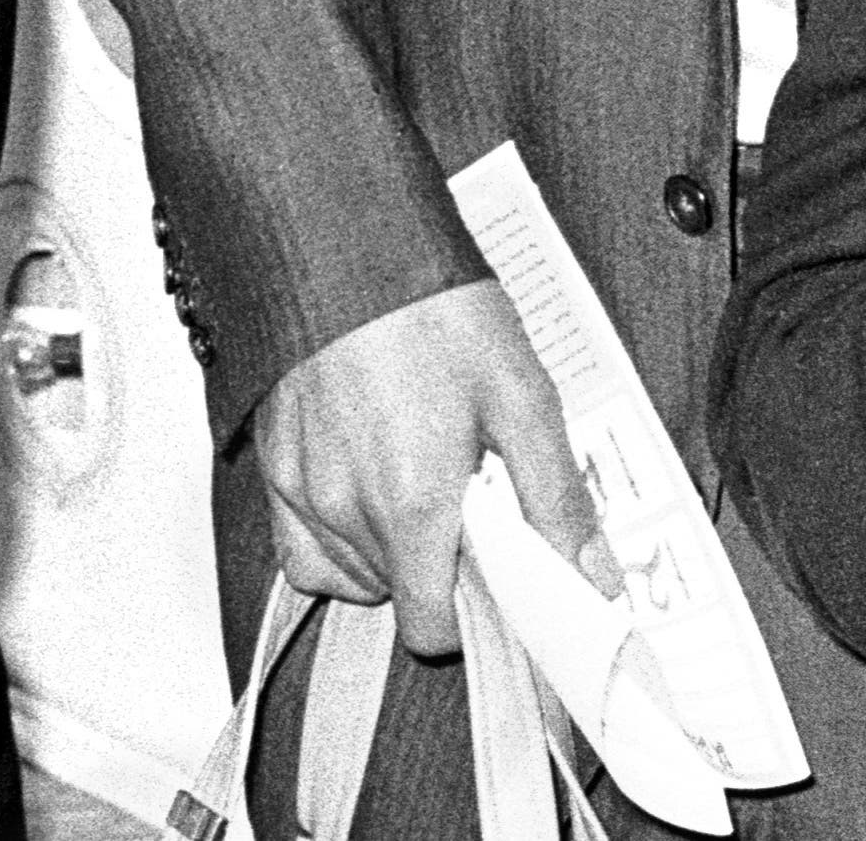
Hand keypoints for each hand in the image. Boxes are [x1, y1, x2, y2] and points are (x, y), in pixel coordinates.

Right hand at [254, 281, 610, 664]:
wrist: (345, 237)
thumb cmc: (432, 307)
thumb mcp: (522, 394)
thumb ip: (556, 499)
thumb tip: (592, 581)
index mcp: (414, 504)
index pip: (433, 629)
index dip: (475, 612)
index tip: (500, 572)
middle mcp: (349, 511)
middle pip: (398, 597)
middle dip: (442, 568)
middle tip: (472, 504)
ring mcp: (302, 492)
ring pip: (354, 574)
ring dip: (394, 553)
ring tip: (423, 482)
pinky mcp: (273, 467)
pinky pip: (303, 548)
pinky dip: (339, 542)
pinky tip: (369, 496)